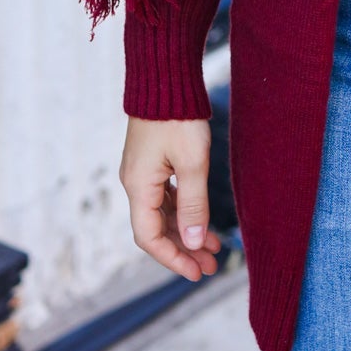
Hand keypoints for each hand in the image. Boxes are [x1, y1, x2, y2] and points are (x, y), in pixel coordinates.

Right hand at [120, 117, 223, 281]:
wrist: (165, 78)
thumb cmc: (177, 116)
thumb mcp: (192, 162)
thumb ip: (193, 204)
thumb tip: (194, 241)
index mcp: (138, 187)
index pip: (150, 238)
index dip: (173, 258)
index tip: (198, 272)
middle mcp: (135, 183)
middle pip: (157, 229)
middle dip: (185, 249)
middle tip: (213, 266)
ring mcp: (143, 172)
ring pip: (163, 214)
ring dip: (187, 231)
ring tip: (215, 248)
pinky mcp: (152, 162)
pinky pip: (166, 197)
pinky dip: (184, 211)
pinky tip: (203, 219)